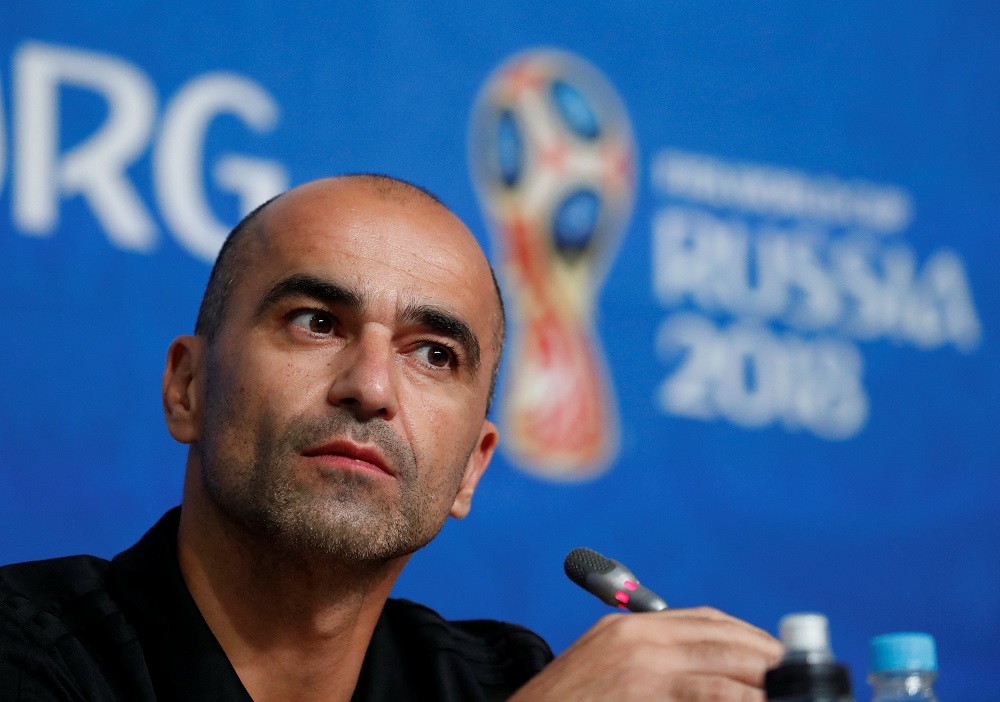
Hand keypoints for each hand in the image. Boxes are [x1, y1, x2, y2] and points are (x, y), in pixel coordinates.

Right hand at [510, 606, 783, 700]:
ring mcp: (642, 670)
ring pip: (724, 670)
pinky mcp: (645, 697)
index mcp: (629, 626)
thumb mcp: (603, 666)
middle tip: (796, 678)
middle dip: (766, 658)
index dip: (748, 636)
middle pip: (722, 639)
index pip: (705, 620)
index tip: (774, 654)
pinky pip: (711, 697)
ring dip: (763, 683)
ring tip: (789, 696)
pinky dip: (741, 701)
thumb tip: (703, 669)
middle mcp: (638, 638)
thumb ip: (646, 659)